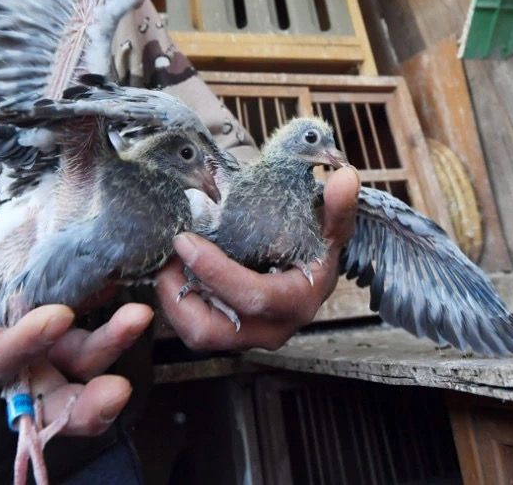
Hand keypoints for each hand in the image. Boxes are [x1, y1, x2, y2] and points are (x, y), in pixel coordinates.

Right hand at [0, 250, 151, 435]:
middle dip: (88, 404)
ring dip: (115, 344)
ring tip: (139, 317)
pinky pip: (95, 324)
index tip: (58, 315)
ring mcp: (46, 345)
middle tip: (118, 391)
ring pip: (84, 360)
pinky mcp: (66, 323)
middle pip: (55, 400)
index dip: (27, 344)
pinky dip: (114, 313)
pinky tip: (131, 287)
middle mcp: (16, 363)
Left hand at [154, 166, 358, 351]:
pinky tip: (174, 272)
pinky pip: (195, 330)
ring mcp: (248, 337)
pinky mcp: (230, 335)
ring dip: (174, 299)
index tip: (186, 239)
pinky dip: (178, 304)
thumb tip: (346, 176)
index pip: (252, 296)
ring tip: (166, 261)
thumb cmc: (317, 250)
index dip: (215, 271)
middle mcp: (272, 330)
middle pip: (213, 330)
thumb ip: (338, 207)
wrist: (311, 277)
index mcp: (298, 303)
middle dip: (180, 294)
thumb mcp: (329, 229)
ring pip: (197, 333)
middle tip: (166, 255)